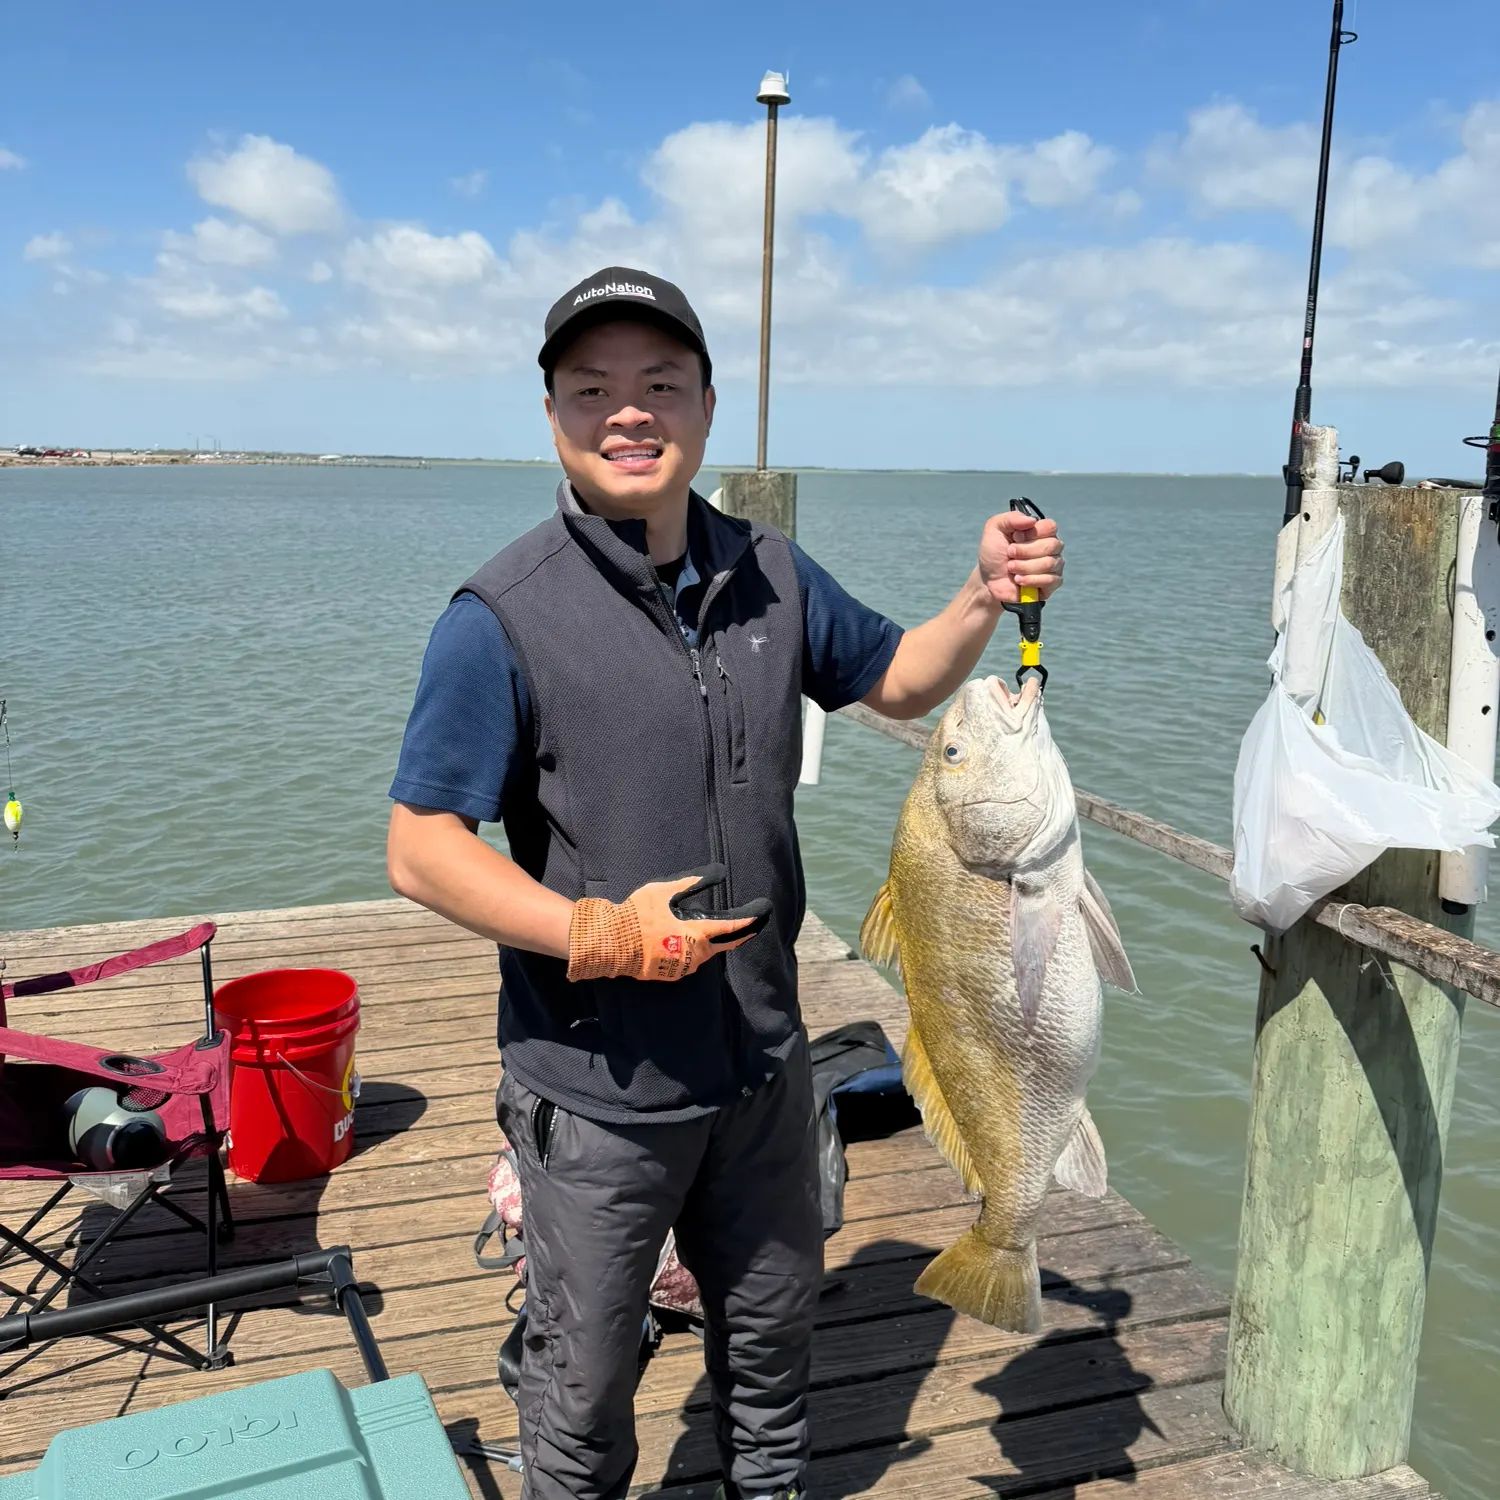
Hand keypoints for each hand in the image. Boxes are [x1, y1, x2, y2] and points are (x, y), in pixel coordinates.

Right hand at [567, 869, 768, 982]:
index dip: (752, 919)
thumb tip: (721, 872)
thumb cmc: (639, 915)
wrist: (612, 943)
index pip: (734, 928)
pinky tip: (687, 939)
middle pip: (725, 944)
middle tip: (752, 925)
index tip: (765, 911)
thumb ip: (694, 882)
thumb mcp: (666, 891)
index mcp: (698, 933)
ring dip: (713, 941)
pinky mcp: (671, 973)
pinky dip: (694, 949)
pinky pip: (690, 959)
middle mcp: (697, 954)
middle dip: (740, 934)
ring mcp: (684, 966)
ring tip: (716, 928)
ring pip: (707, 952)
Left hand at [977, 511, 1062, 607]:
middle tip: (1010, 554)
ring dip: (1024, 566)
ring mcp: (1054, 566)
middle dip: (1025, 551)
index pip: (1050, 527)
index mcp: (1040, 532)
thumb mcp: (994, 529)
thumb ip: (1011, 518)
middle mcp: (1051, 547)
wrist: (988, 579)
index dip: (1032, 533)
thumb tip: (1032, 520)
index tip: (1015, 537)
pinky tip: (1019, 580)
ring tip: (1011, 568)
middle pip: (1052, 545)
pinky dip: (1031, 580)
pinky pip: (1051, 580)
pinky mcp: (1052, 584)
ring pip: (1050, 563)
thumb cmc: (994, 553)